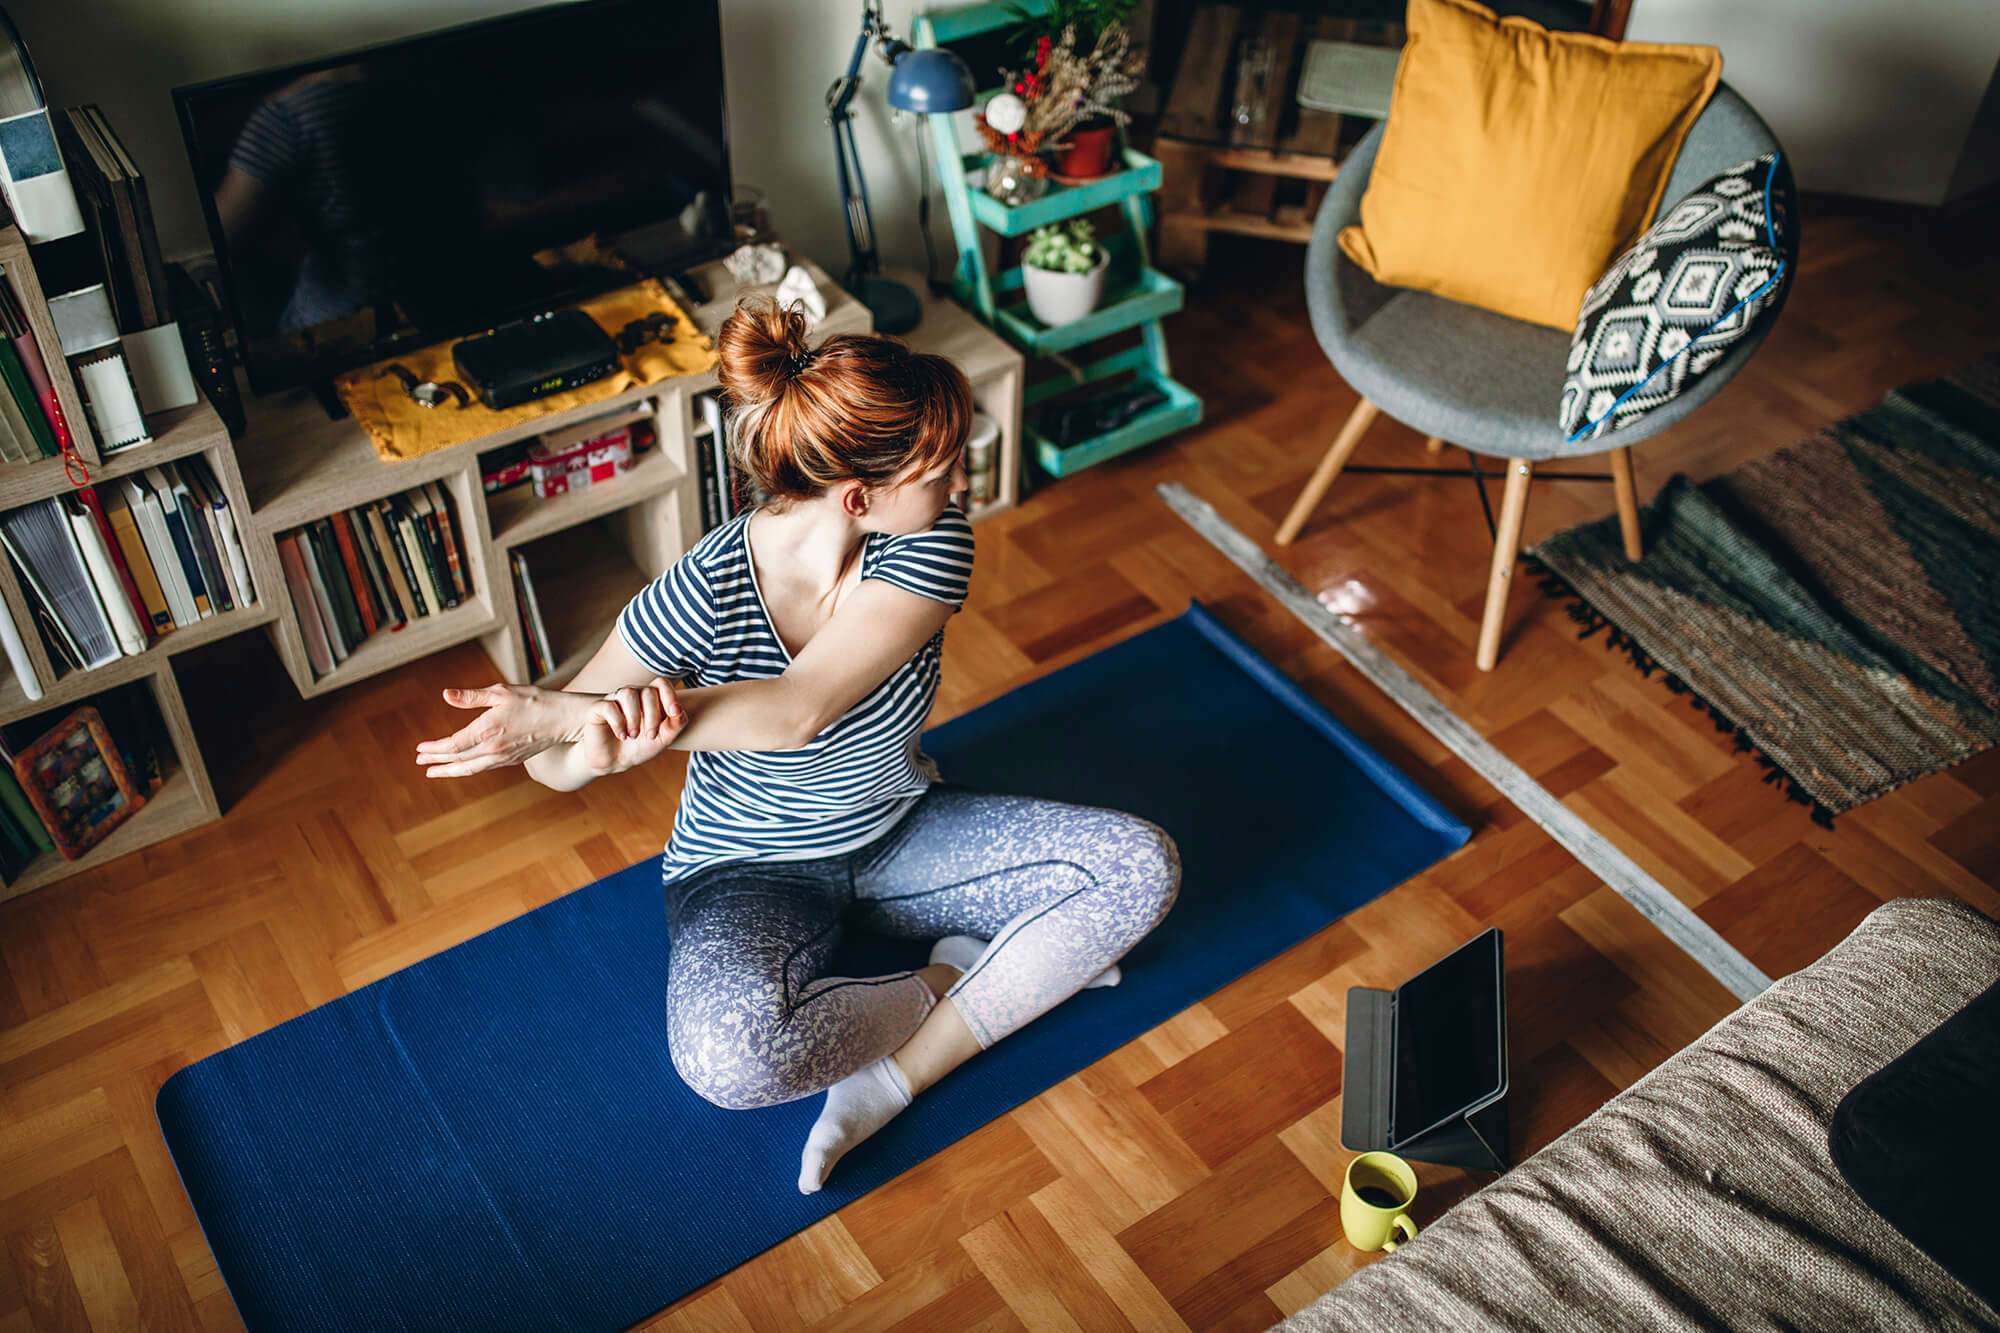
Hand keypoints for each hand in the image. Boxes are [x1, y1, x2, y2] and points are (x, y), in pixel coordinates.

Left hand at [415, 683, 597, 777]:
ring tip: (434, 772)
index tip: (419, 749)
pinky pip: (483, 768)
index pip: (453, 745)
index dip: (434, 748)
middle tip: (420, 762)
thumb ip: (471, 697)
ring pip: (470, 769)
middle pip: (458, 760)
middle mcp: (493, 748)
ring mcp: (503, 757)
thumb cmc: (534, 700)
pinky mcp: (512, 760)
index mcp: (488, 730)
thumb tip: (445, 695)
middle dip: (437, 761)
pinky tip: (462, 766)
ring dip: (449, 770)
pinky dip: (467, 769)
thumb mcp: (501, 692)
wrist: (565, 719)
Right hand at [575, 680, 686, 774]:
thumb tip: (679, 710)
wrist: (615, 761)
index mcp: (650, 698)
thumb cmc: (640, 747)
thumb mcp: (663, 739)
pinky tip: (621, 735)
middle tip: (651, 736)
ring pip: (628, 694)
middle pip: (647, 691)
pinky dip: (618, 723)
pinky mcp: (598, 709)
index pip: (661, 683)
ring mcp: (615, 700)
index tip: (674, 713)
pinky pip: (609, 706)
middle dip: (653, 716)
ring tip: (634, 735)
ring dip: (635, 718)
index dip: (670, 695)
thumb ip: (676, 724)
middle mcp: (633, 694)